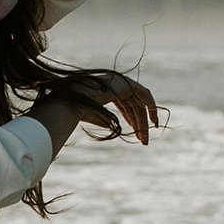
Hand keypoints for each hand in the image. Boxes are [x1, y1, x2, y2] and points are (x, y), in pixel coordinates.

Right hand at [36, 67, 159, 149]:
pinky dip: (151, 106)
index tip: (139, 135)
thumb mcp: (92, 116)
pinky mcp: (124, 83)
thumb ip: (102, 119)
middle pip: (134, 105)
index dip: (133, 119)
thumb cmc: (75, 111)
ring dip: (144, 121)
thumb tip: (110, 126)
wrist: (69, 105)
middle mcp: (114, 83)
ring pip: (139, 102)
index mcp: (105, 89)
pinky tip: (153, 121)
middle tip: (144, 141)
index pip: (125, 104)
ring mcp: (119, 81)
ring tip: (144, 139)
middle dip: (140, 123)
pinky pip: (143, 94)